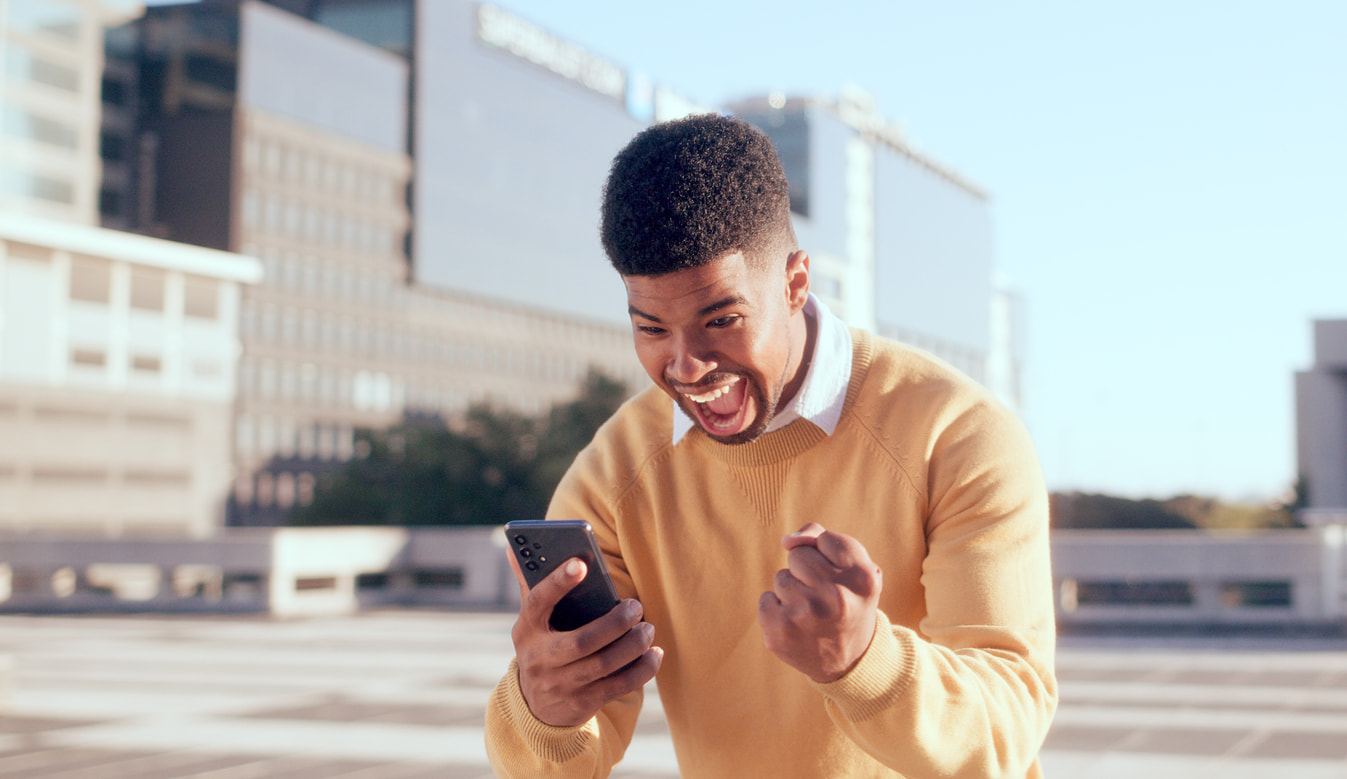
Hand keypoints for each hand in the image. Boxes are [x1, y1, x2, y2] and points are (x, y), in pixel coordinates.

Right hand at [508, 552, 662, 726]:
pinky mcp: (581, 703)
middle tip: (637, 606)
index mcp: (526, 629)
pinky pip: (617, 686)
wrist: (536, 705)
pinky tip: (654, 654)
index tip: (581, 563)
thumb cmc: (541, 646)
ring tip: (647, 628)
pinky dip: (641, 670)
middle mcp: (540, 659)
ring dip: (632, 645)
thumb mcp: (530, 621)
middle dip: (614, 623)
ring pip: (603, 664)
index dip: (559, 582)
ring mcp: (560, 684)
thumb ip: (530, 585)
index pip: (538, 602)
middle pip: (581, 641)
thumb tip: (512, 549)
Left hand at [758, 523, 881, 682]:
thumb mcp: (855, 569)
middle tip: (823, 595)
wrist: (850, 663)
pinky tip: (796, 625)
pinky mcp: (780, 631)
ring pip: (781, 577)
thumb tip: (788, 540)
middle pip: (798, 555)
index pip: (825, 538)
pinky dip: (776, 609)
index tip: (838, 576)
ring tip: (811, 612)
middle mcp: (837, 597)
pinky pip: (765, 599)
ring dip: (791, 592)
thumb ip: (825, 539)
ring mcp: (806, 615)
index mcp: (863, 578)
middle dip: (806, 571)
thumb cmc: (849, 603)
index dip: (827, 556)